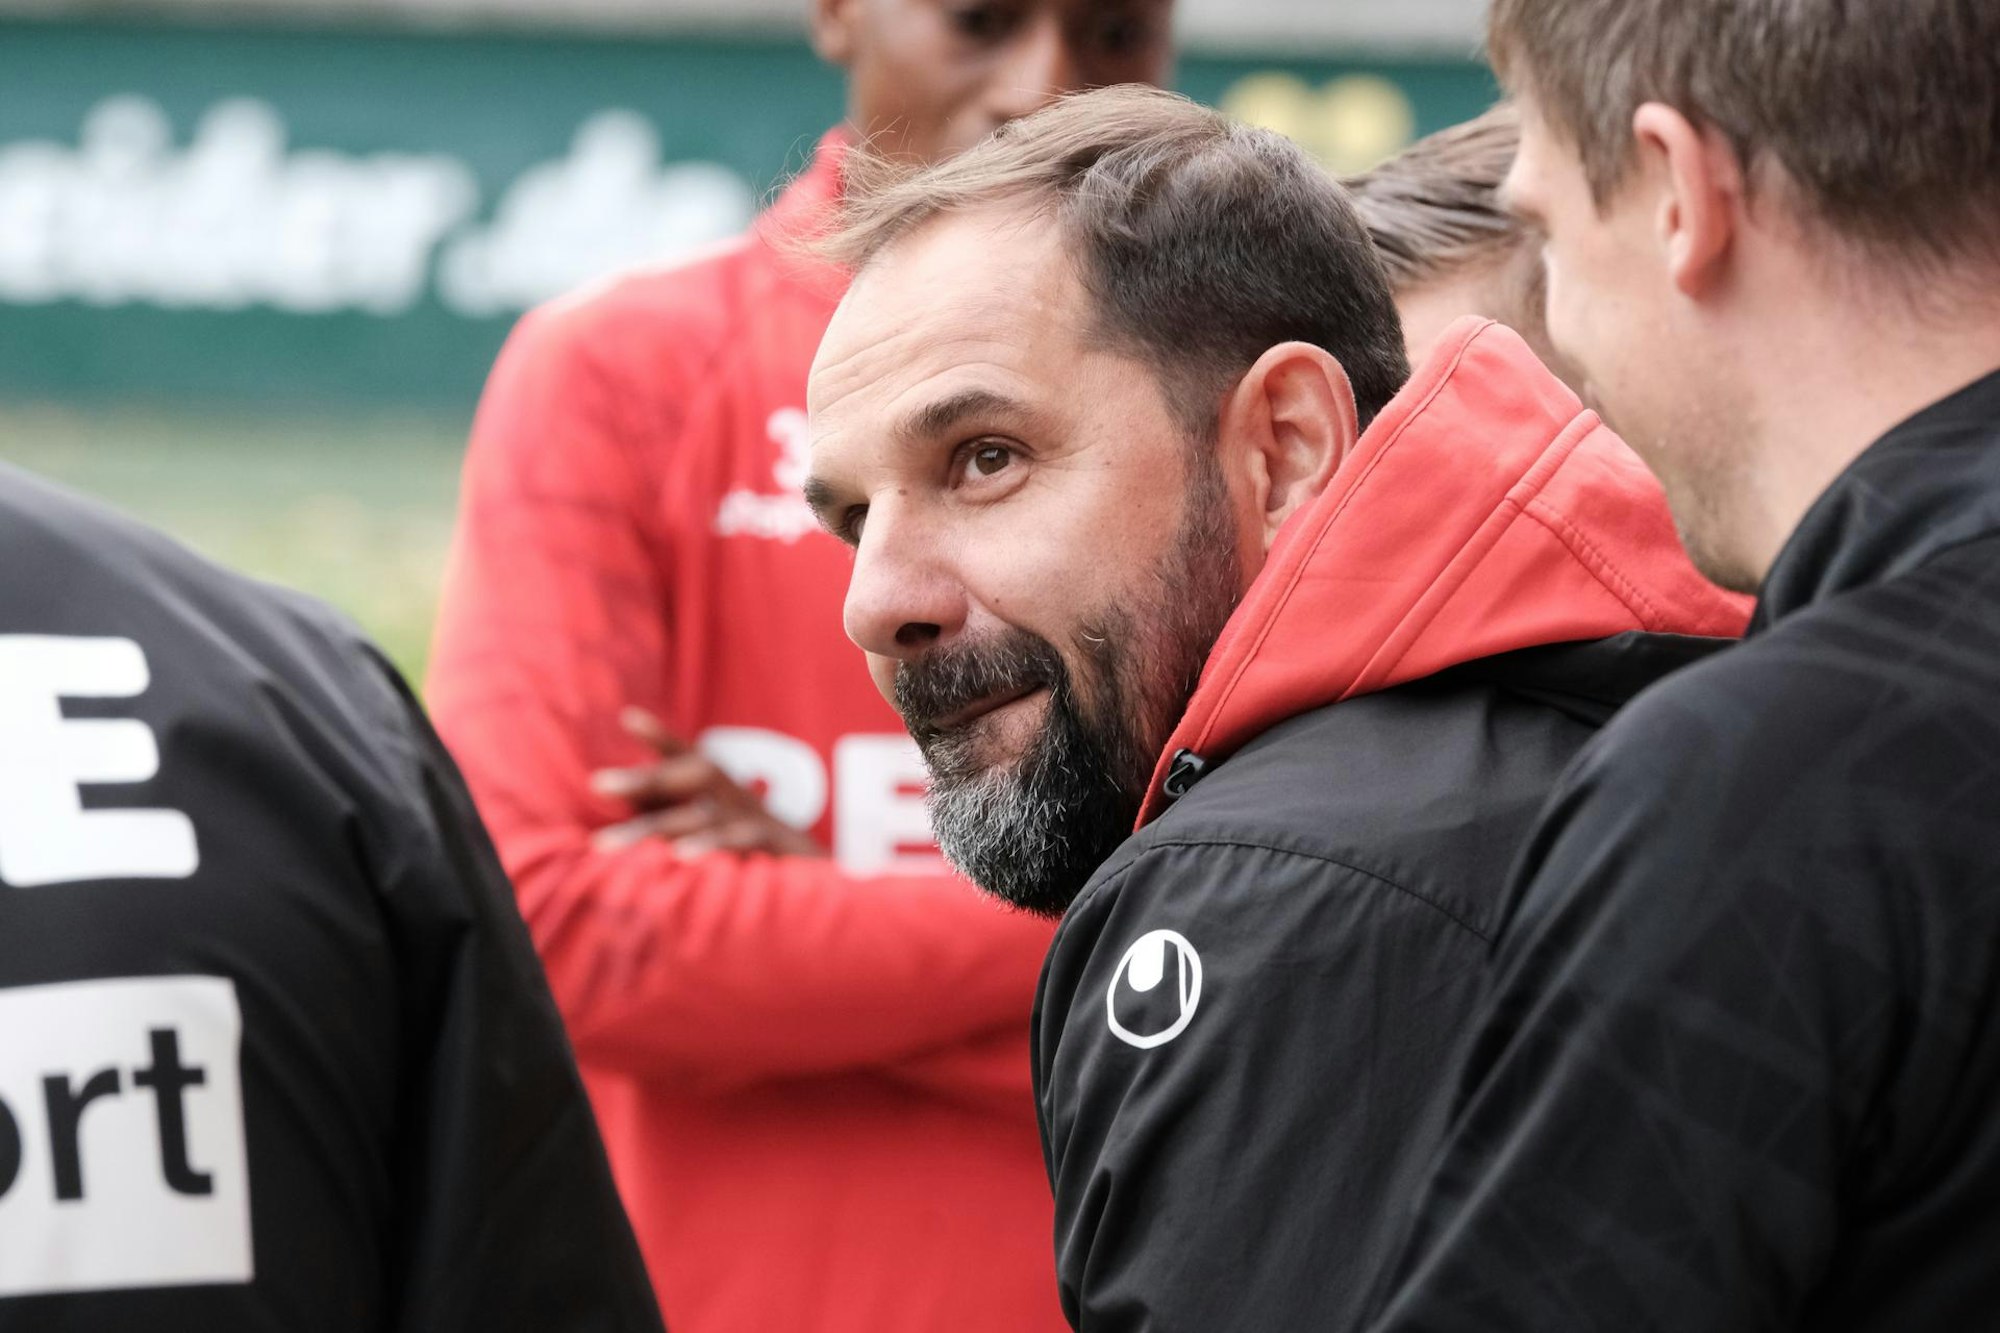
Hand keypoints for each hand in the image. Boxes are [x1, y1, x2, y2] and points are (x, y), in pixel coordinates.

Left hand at [589, 707, 827, 858]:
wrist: (829, 880)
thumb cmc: (760, 855)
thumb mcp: (717, 829)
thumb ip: (672, 816)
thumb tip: (621, 806)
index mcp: (725, 788)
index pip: (691, 756)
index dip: (661, 737)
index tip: (627, 717)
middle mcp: (739, 795)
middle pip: (691, 775)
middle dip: (645, 778)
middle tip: (596, 782)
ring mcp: (756, 818)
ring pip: (699, 816)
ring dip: (651, 829)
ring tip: (606, 846)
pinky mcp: (773, 845)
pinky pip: (736, 841)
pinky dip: (707, 847)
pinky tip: (677, 858)